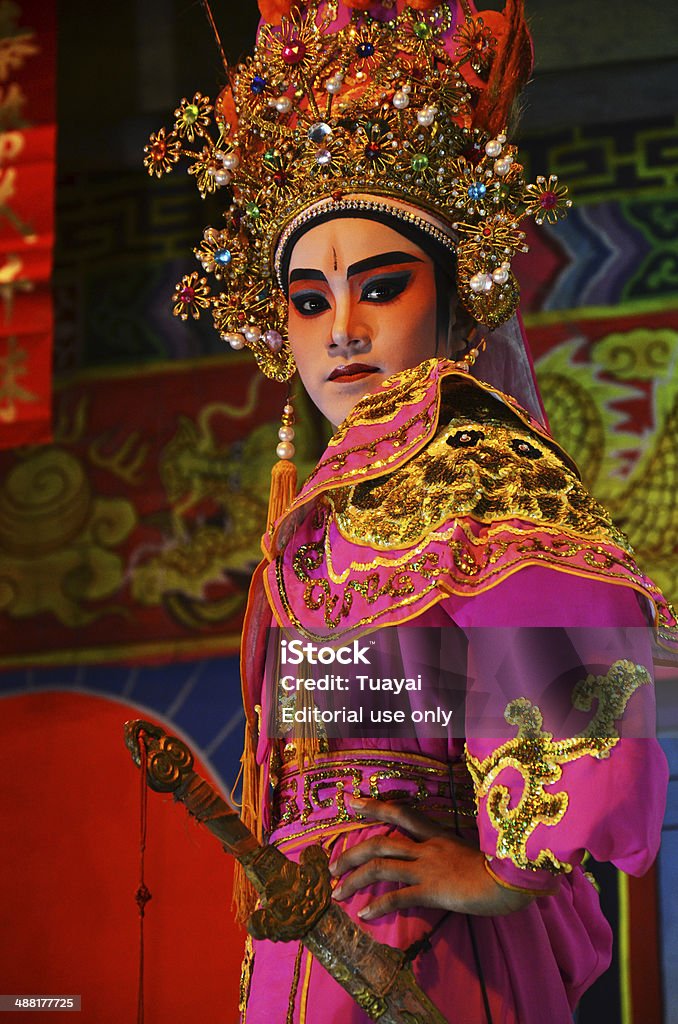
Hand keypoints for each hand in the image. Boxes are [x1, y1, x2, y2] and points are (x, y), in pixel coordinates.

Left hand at [329, 795, 534, 919]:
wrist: (514, 880)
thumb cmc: (499, 867)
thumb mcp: (471, 853)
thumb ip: (450, 854)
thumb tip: (438, 861)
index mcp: (437, 834)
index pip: (400, 812)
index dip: (373, 805)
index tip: (350, 801)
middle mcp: (427, 846)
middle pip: (380, 841)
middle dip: (351, 852)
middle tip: (331, 865)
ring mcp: (429, 867)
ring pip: (381, 866)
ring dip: (354, 878)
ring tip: (338, 892)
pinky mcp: (433, 890)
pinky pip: (398, 896)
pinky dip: (378, 904)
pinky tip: (365, 915)